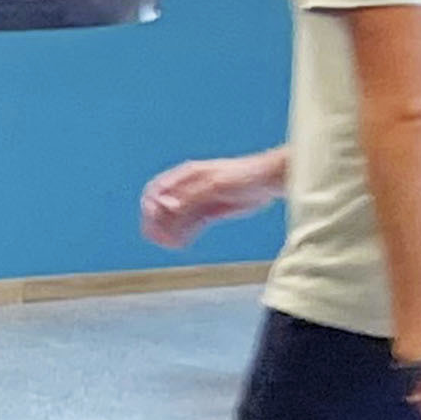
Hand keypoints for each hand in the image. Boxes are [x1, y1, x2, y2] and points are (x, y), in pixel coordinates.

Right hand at [139, 150, 283, 249]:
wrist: (269, 180)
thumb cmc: (244, 175)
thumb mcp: (215, 184)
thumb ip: (191, 195)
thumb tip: (169, 207)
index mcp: (187, 174)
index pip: (156, 190)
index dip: (151, 206)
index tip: (154, 220)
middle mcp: (189, 187)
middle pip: (163, 206)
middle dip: (157, 223)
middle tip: (159, 239)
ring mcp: (200, 200)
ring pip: (176, 218)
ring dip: (170, 231)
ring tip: (171, 245)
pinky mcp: (211, 212)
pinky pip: (191, 225)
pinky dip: (184, 234)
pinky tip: (182, 244)